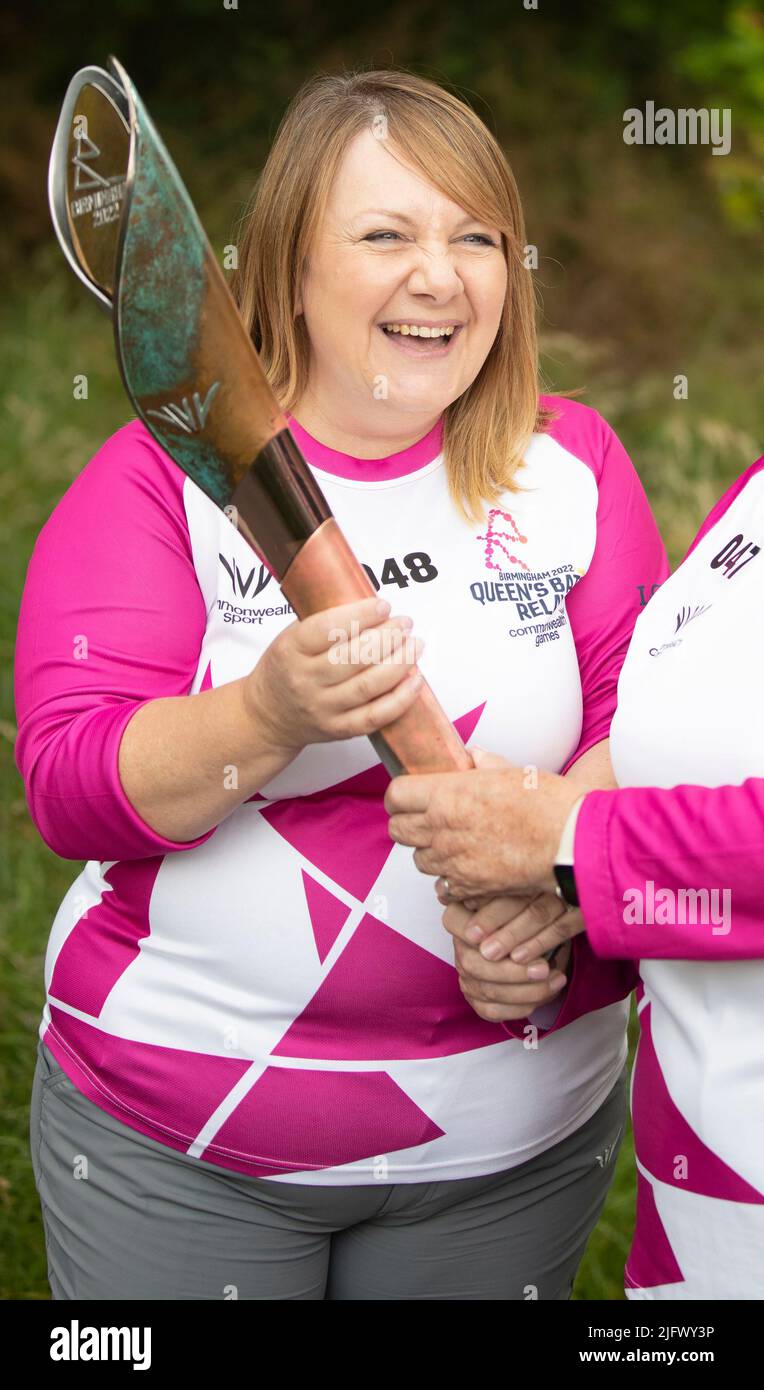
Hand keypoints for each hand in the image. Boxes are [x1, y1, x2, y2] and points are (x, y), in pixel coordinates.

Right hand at [245, 596, 422, 754]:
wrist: (268, 715)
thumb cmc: (286, 668)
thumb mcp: (291, 637)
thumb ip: (326, 622)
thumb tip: (373, 607)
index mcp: (291, 650)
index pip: (327, 629)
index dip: (360, 616)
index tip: (383, 606)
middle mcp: (306, 680)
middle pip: (354, 657)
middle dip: (388, 637)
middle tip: (405, 623)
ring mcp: (323, 708)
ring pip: (368, 685)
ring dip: (400, 663)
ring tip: (416, 645)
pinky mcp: (338, 729)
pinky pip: (375, 716)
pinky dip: (400, 699)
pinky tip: (415, 680)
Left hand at [385, 746, 582, 898]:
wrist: (570, 842)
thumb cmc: (547, 804)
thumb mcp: (511, 770)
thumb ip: (483, 763)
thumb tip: (472, 755)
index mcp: (447, 794)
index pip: (396, 795)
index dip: (399, 796)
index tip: (407, 797)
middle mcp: (442, 828)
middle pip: (398, 829)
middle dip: (406, 823)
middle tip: (423, 819)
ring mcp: (453, 861)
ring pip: (418, 860)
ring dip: (428, 851)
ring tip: (449, 844)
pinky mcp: (468, 886)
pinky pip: (442, 884)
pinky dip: (449, 877)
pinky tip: (467, 866)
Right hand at [442, 895, 571, 1021]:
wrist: (540, 938)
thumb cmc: (529, 913)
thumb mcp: (522, 897)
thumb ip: (516, 897)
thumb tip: (523, 894)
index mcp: (459, 917)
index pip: (454, 923)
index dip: (480, 931)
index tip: (509, 939)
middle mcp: (459, 947)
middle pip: (474, 964)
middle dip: (513, 971)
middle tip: (544, 967)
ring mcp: (465, 975)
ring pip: (487, 991)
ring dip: (525, 990)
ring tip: (555, 979)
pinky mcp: (476, 998)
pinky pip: (492, 1011)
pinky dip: (519, 1007)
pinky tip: (544, 995)